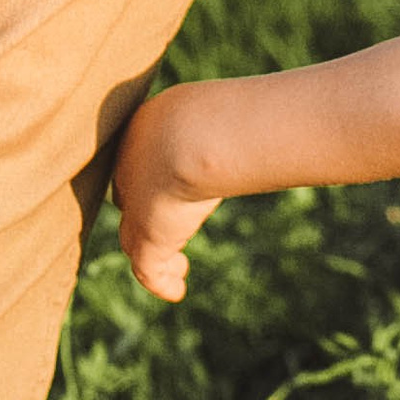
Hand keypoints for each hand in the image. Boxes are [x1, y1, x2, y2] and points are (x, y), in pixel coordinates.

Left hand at [113, 88, 223, 302]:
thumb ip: (234, 117)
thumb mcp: (225, 107)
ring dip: (153, 250)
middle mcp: (130, 168)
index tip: (165, 188)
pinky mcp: (147, 237)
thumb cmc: (221, 114)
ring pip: (133, 235)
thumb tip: (270, 113)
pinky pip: (148, 267)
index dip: (150, 178)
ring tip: (175, 266)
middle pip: (130, 198)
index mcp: (144, 130)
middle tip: (160, 223)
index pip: (139, 161)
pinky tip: (175, 291)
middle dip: (142, 211)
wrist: (198, 136)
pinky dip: (162, 281)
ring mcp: (136, 205)